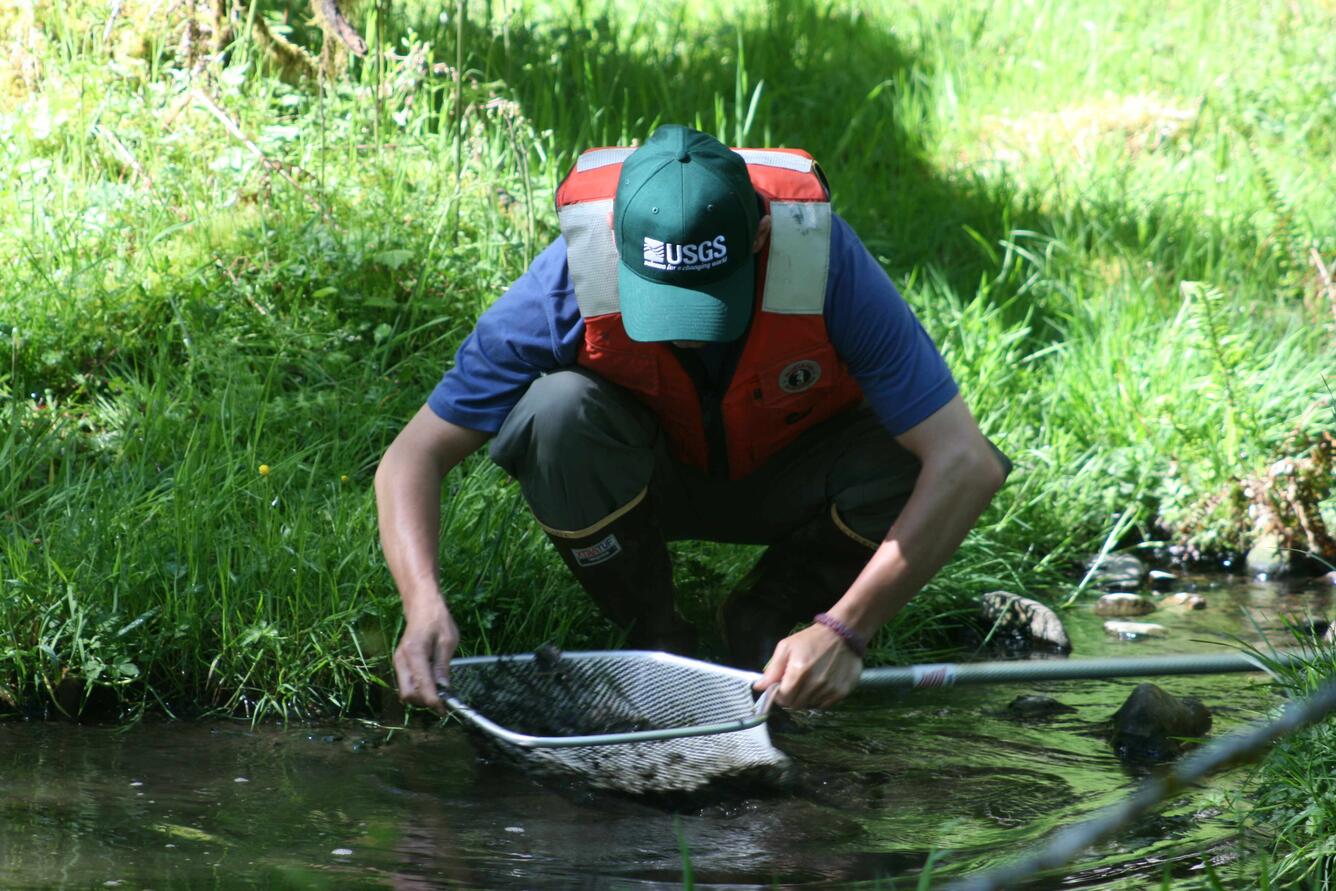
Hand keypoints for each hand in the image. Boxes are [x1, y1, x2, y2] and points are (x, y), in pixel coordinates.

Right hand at [393, 597, 458, 714]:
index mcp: (414, 652)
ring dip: (420, 696)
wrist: (422, 605)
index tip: (444, 710)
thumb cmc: (438, 620)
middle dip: (424, 702)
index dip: (433, 701)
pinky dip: (417, 688)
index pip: (422, 685)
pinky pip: (406, 683)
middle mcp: (401, 659)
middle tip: (442, 701)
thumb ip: (443, 666)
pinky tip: (431, 683)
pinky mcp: (399, 663)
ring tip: (439, 692)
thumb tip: (443, 690)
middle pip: (408, 694)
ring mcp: (398, 661)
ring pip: (405, 691)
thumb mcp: (448, 641)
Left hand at [753, 623, 862, 708]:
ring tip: (807, 683)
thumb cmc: (811, 639)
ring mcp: (830, 689)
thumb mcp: (786, 647)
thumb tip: (758, 687)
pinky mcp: (842, 692)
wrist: (842, 634)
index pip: (784, 699)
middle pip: (796, 705)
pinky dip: (818, 699)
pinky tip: (818, 686)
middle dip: (790, 698)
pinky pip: (823, 705)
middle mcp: (815, 683)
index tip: (780, 688)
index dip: (779, 695)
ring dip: (804, 698)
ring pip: (809, 706)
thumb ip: (772, 670)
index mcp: (799, 671)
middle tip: (792, 686)